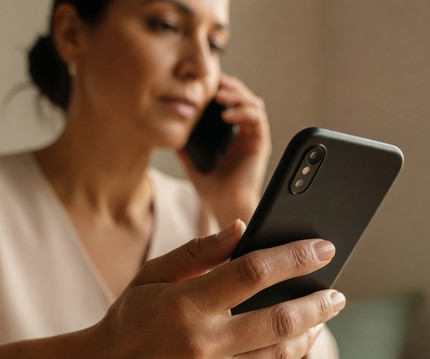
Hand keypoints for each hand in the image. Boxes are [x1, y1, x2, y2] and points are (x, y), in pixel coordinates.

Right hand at [77, 220, 343, 358]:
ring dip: (308, 334)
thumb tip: (244, 229)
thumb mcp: (153, 276)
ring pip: (279, 354)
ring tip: (320, 318)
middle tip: (336, 292)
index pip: (254, 273)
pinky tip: (288, 343)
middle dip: (318, 303)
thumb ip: (199, 252)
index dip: (294, 257)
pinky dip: (279, 358)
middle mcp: (202, 345)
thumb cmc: (128, 320)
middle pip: (279, 319)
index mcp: (186, 305)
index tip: (323, 248)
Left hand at [179, 75, 270, 225]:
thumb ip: (184, 143)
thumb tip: (168, 126)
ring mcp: (254, 137)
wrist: (224, 207)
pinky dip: (243, 112)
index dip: (221, 88)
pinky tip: (226, 115)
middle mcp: (246, 133)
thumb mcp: (192, 160)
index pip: (231, 101)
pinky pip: (257, 119)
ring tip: (218, 95)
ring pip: (253, 103)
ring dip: (237, 95)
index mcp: (233, 134)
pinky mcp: (260, 144)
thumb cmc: (211, 188)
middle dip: (230, 86)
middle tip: (212, 81)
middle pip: (244, 97)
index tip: (204, 82)